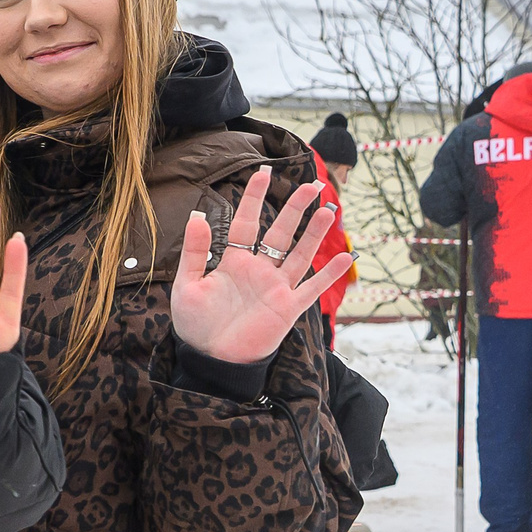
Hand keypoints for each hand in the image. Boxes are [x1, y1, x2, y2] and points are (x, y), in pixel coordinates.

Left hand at [171, 169, 352, 365]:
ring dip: (315, 233)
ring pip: (300, 254)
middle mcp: (258, 270)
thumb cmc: (196, 323)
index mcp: (232, 261)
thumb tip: (197, 215)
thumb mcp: (188, 285)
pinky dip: (328, 273)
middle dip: (295, 209)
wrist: (211, 358)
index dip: (254, 198)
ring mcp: (276, 287)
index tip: (264, 173)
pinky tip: (343, 256)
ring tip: (329, 209)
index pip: (246, 222)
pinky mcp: (288, 307)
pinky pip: (312, 287)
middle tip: (312, 185)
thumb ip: (194, 252)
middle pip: (280, 233)